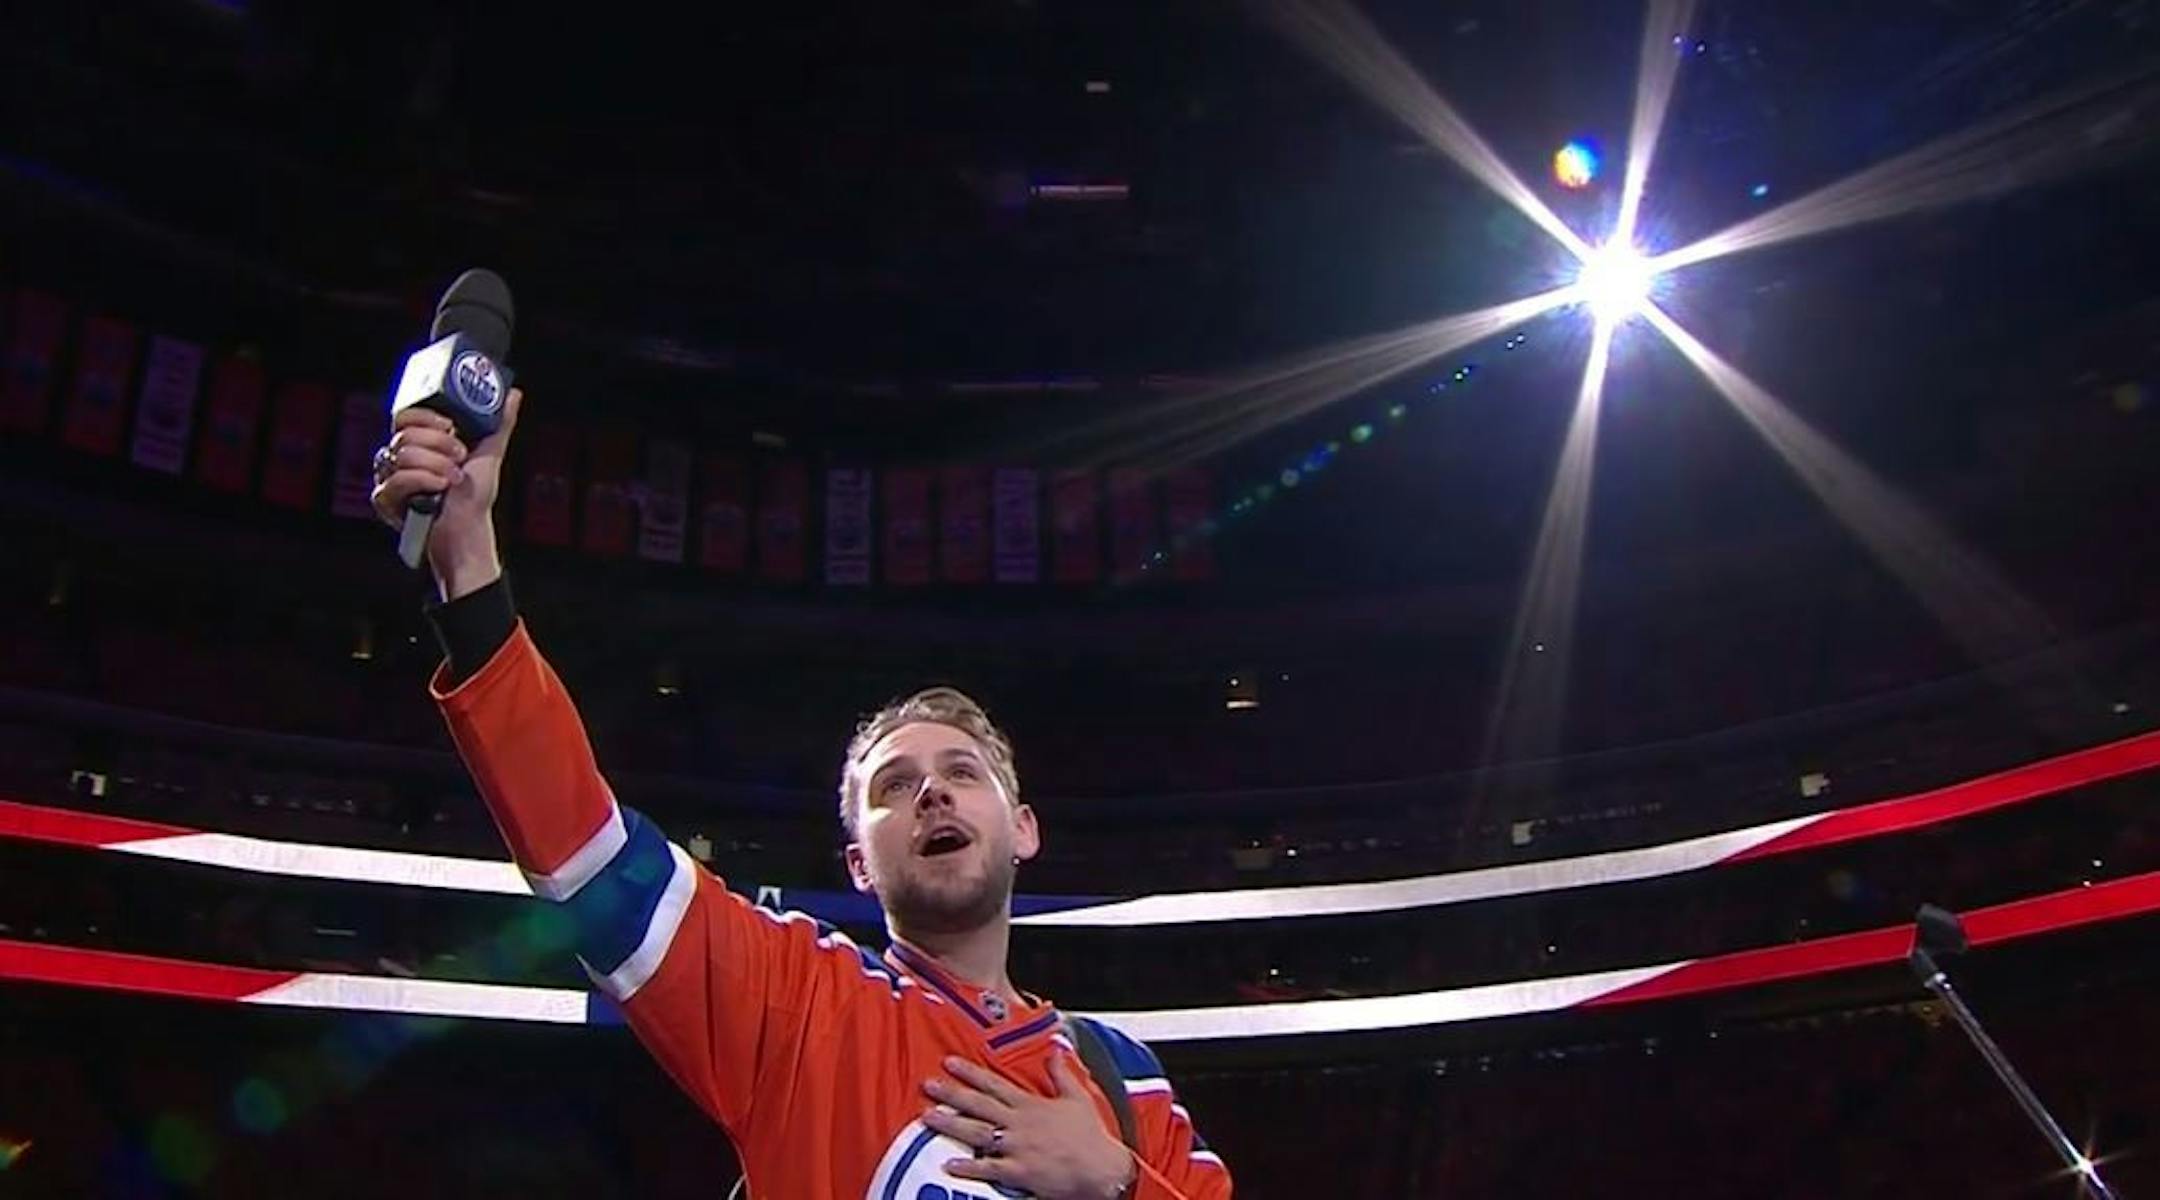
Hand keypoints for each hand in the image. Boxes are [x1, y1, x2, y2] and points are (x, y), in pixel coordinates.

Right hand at [369, 388, 521, 598]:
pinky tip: (437, 490)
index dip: (425, 417)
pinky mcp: (386, 500)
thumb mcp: (489, 455)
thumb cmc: (475, 498)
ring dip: (435, 466)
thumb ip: (498, 423)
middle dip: (438, 446)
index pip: (405, 417)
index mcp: (420, 443)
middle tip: (459, 458)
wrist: (469, 531)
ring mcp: (391, 478)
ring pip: (401, 456)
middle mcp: (401, 457)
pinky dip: (421, 482)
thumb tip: (514, 394)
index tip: (450, 426)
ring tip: (453, 480)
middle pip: (404, 435)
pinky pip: (394, 481)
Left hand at [921, 1053, 1135, 1199]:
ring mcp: (1018, 1147)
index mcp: (1031, 1105)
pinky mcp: (1020, 1172)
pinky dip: (969, 1166)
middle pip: (979, 1105)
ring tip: (927, 1117)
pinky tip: (949, 1163)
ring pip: (977, 1133)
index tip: (949, 1062)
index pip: (994, 1084)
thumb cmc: (1091, 1135)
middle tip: (928, 1085)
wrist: (1102, 1168)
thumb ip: (1061, 1073)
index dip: (970, 1072)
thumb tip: (1054, 1049)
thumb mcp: (1077, 1097)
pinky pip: (989, 1168)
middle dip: (951, 1094)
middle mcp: (1020, 1123)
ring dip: (951, 1124)